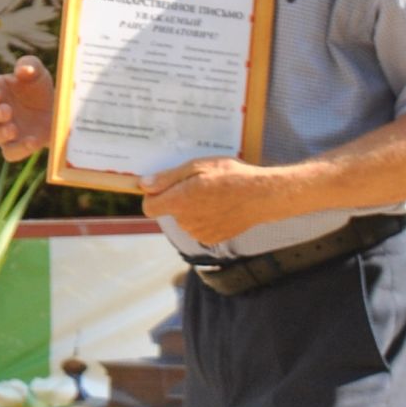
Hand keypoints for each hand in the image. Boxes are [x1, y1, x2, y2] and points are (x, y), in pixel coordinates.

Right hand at [0, 63, 53, 159]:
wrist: (56, 110)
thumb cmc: (39, 88)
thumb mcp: (38, 73)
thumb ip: (29, 65)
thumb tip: (21, 70)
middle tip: (8, 111)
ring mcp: (1, 131)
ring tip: (13, 129)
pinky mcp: (14, 146)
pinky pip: (9, 153)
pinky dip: (19, 149)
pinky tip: (32, 141)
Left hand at [141, 154, 281, 245]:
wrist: (262, 196)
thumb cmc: (231, 177)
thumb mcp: (197, 167)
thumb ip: (167, 178)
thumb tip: (143, 185)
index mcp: (178, 203)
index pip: (149, 207)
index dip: (154, 195)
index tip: (165, 185)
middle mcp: (185, 222)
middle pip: (169, 210)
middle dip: (178, 198)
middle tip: (199, 183)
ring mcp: (199, 233)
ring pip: (185, 219)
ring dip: (192, 208)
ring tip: (214, 194)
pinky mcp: (211, 239)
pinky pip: (199, 227)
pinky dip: (205, 218)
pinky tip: (220, 206)